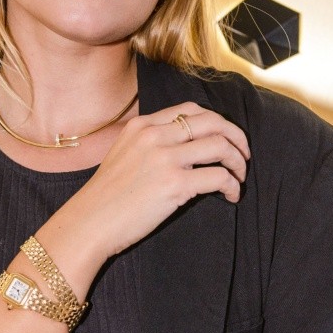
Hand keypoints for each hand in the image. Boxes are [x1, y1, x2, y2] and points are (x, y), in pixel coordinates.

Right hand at [61, 102, 249, 261]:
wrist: (88, 223)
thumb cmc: (105, 198)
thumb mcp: (122, 155)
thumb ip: (148, 145)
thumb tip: (183, 150)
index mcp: (142, 126)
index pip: (190, 110)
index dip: (216, 122)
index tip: (225, 139)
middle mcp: (154, 135)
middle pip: (212, 121)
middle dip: (236, 137)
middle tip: (243, 156)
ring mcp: (165, 158)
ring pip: (221, 146)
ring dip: (238, 162)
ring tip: (239, 178)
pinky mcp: (174, 184)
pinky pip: (219, 176)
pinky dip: (232, 185)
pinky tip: (230, 196)